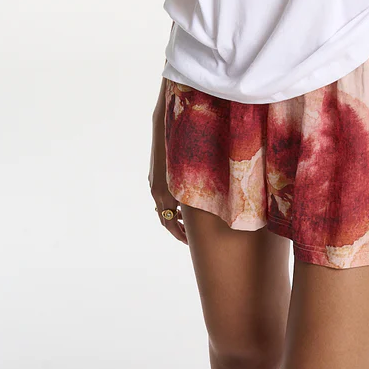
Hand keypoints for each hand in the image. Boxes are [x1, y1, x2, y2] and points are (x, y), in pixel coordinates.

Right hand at [148, 107, 187, 244]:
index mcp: (165, 194)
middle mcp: (157, 191)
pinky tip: (181, 202)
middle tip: (189, 238)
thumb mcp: (191, 174)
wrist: (165, 125)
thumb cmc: (183, 147)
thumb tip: (213, 203)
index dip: (180, 235)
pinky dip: (169, 203)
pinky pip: (161, 196)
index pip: (170, 224)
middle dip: (177, 229)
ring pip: (162, 207)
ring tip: (186, 223)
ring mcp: (154, 183)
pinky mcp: (154, 175)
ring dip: (173, 216)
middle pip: (164, 218)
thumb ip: (198, 190)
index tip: (190, 243)